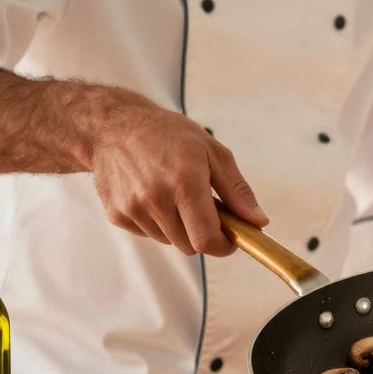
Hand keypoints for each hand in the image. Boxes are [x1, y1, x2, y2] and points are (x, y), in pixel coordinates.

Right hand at [87, 92, 268, 256]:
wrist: (113, 126)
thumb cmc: (168, 134)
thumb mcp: (212, 152)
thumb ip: (237, 191)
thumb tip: (259, 221)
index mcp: (185, 184)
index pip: (207, 240)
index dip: (224, 247)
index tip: (231, 239)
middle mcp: (156, 200)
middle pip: (190, 246)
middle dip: (202, 233)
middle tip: (203, 206)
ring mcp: (134, 209)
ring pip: (170, 241)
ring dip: (179, 227)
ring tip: (174, 194)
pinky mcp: (117, 215)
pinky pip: (148, 233)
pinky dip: (157, 222)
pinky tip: (153, 195)